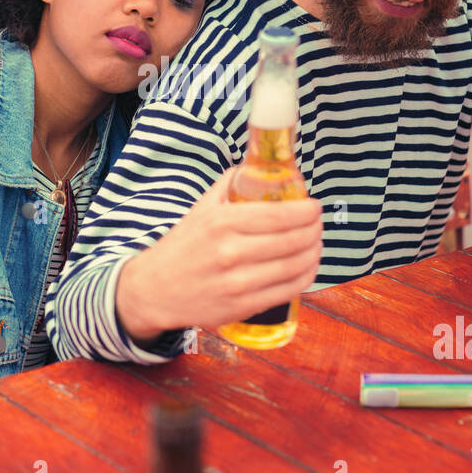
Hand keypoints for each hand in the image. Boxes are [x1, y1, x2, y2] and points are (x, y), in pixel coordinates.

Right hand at [116, 168, 323, 342]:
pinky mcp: (242, 307)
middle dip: (315, 230)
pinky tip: (308, 266)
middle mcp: (230, 253)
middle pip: (293, 240)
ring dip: (314, 253)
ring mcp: (238, 283)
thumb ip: (229, 184)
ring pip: (295, 266)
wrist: (154, 290)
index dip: (306, 211)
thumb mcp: (201, 208)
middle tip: (317, 224)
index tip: (314, 206)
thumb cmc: (182, 246)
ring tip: (316, 244)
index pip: (279, 214)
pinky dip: (306, 277)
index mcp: (221, 222)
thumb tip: (259, 165)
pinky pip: (288, 291)